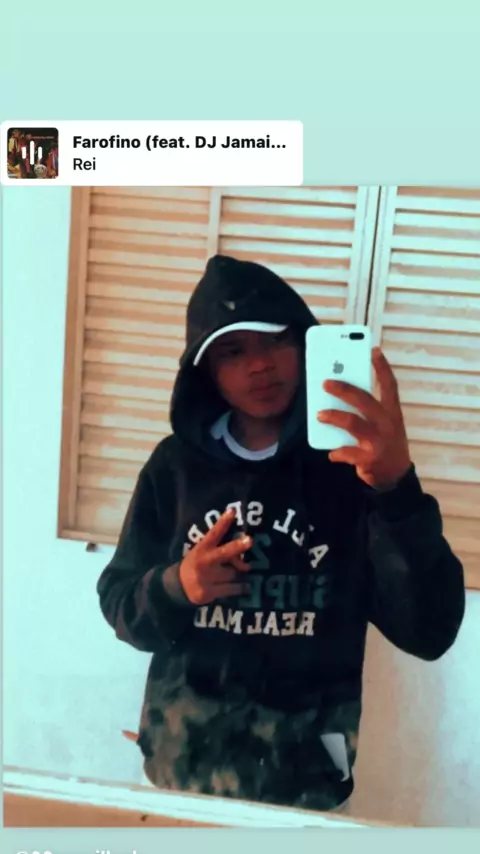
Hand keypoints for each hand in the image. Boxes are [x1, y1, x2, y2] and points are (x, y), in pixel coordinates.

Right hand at [179, 509, 251, 604]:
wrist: (178, 587)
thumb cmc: (196, 565)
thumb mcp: (202, 552)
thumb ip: (219, 549)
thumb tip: (244, 548)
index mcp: (202, 549)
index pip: (213, 533)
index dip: (223, 522)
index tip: (232, 511)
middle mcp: (204, 562)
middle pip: (224, 553)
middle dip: (237, 547)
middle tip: (250, 540)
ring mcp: (206, 578)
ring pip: (233, 574)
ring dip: (241, 572)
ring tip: (246, 571)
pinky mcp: (209, 593)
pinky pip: (232, 589)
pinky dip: (241, 588)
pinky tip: (246, 587)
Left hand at [317, 347, 411, 488]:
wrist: (396, 477)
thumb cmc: (386, 444)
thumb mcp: (385, 425)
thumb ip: (369, 411)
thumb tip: (342, 394)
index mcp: (392, 412)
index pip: (390, 385)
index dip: (382, 367)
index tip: (373, 350)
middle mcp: (387, 423)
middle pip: (364, 400)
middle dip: (343, 389)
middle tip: (325, 383)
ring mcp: (378, 441)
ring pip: (352, 423)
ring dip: (333, 417)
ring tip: (319, 415)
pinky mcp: (369, 458)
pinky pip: (347, 451)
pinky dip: (337, 452)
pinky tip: (331, 453)